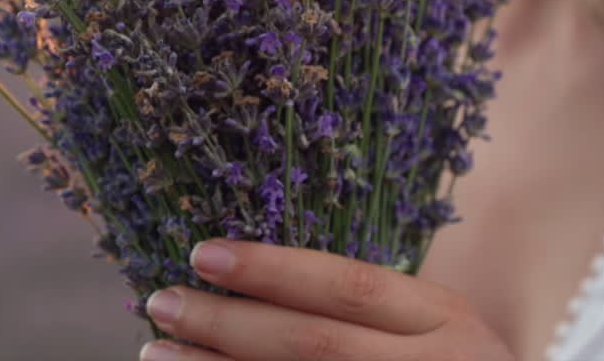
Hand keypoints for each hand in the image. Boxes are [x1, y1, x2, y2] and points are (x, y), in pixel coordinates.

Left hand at [138, 239, 516, 360]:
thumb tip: (258, 283)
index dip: (272, 269)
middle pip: (312, 344)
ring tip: (157, 354)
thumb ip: (375, 311)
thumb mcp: (437, 329)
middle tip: (163, 302)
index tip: (204, 253)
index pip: (348, 285)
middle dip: (227, 323)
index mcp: (445, 319)